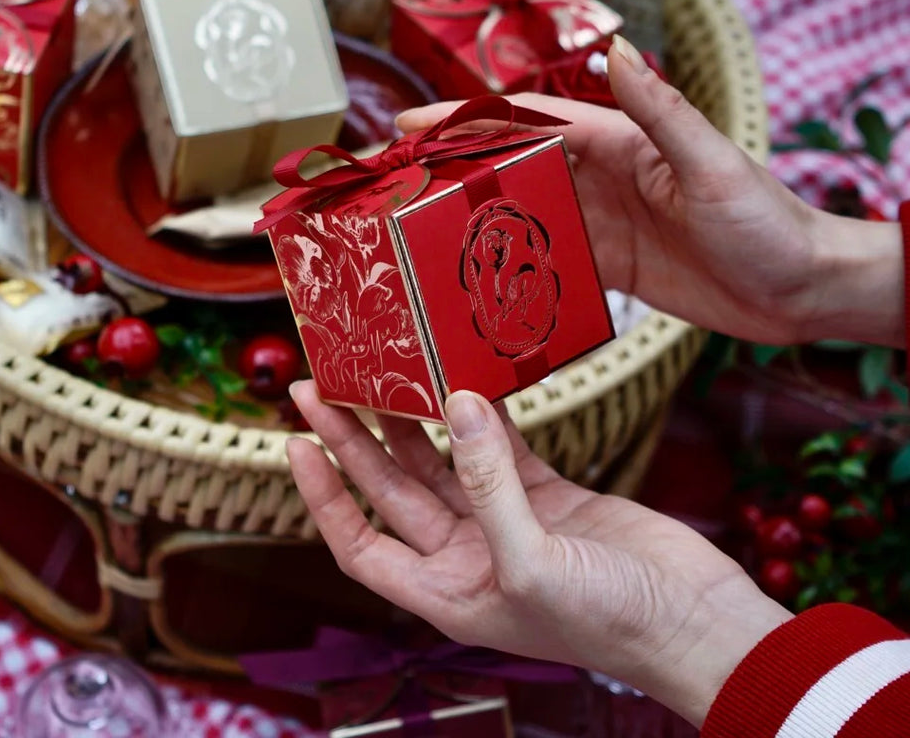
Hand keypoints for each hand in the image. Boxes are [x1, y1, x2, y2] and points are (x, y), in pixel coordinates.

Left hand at [287, 381, 791, 726]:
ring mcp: (508, 522)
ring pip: (443, 462)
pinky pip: (501, 449)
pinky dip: (483, 416)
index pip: (360, 542)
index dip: (323, 497)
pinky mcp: (550, 496)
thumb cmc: (612, 622)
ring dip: (413, 421)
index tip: (296, 443)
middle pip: (393, 490)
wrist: (697, 623)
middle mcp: (468, 556)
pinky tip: (464, 381)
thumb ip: (489, 481)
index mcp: (447, 592)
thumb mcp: (533, 561)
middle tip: (321, 386)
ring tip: (382, 372)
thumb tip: (456, 406)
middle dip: (355, 440)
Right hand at [396, 37, 902, 346]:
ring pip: (519, 211)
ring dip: (470, 214)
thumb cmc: (765, 222)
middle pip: (509, 165)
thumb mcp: (710, 164)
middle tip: (393, 179)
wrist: (798, 289)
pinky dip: (507, 260)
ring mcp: (599, 221)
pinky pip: (544, 257)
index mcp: (617, 142)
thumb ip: (661, 110)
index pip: (526, 122)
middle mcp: (599, 176)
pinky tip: (474, 272)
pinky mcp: (606, 263)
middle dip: (450, 166)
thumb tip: (615, 49)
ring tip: (414, 227)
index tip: (410, 122)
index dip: (465, 120)